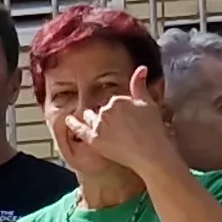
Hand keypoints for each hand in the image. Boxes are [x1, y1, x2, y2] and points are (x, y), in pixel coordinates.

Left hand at [61, 82, 180, 177]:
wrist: (151, 153)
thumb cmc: (153, 129)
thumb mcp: (149, 103)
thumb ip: (140, 85)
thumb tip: (141, 68)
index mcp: (118, 100)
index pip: (113, 102)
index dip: (120, 110)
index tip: (127, 118)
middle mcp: (106, 111)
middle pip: (102, 110)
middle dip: (107, 115)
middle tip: (119, 126)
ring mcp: (99, 126)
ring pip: (90, 118)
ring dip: (91, 118)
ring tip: (95, 122)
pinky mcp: (94, 140)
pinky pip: (79, 130)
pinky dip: (73, 124)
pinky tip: (68, 120)